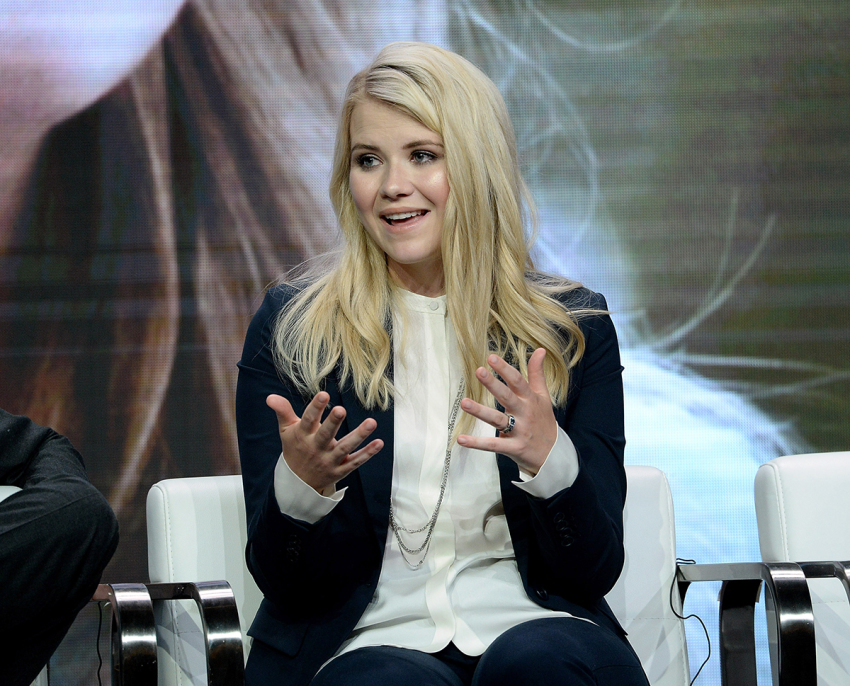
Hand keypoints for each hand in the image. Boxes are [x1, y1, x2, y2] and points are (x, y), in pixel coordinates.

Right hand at [266, 392, 382, 492]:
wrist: (297, 483)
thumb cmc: (295, 449)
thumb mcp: (286, 430)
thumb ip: (283, 412)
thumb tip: (270, 396)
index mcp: (303, 436)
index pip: (308, 420)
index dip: (315, 407)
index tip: (324, 394)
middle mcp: (316, 448)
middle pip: (326, 435)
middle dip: (333, 423)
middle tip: (341, 410)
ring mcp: (329, 460)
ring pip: (345, 448)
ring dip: (359, 436)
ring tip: (371, 422)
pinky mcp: (340, 470)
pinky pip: (355, 462)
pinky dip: (367, 453)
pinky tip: (379, 443)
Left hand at [457, 349, 556, 474]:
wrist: (554, 455)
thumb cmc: (544, 422)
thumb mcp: (543, 396)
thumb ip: (537, 373)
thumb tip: (540, 349)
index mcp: (530, 400)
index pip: (518, 381)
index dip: (505, 369)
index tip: (491, 357)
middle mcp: (525, 413)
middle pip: (507, 397)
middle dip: (493, 384)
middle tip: (479, 371)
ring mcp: (519, 431)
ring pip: (497, 419)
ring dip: (480, 411)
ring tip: (464, 402)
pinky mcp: (513, 448)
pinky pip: (493, 445)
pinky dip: (477, 443)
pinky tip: (461, 439)